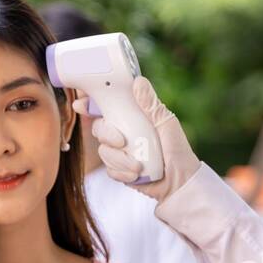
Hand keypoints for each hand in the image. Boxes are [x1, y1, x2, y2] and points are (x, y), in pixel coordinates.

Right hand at [73, 76, 201, 201]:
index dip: (90, 104)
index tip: (81, 104)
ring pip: (103, 151)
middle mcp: (122, 132)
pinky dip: (122, 172)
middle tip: (122, 141)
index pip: (106, 106)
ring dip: (119, 159)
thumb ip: (151, 104)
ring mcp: (119, 152)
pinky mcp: (120, 170)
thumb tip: (138, 81)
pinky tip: (136, 174)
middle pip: (98, 128)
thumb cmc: (177, 149)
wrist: (181, 181)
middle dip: (106, 134)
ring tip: (139, 165)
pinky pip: (110, 170)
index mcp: (131, 117)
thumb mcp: (166, 123)